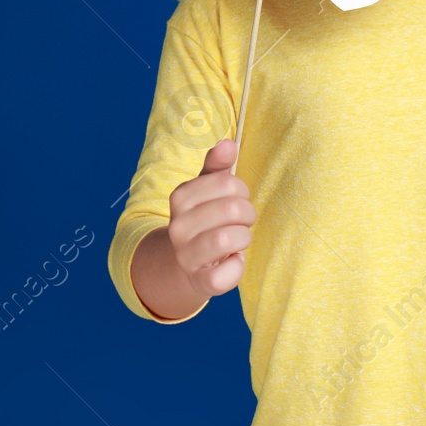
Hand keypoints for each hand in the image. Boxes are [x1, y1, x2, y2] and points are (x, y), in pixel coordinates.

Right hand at [166, 138, 256, 298]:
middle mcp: (178, 226)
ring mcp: (186, 255)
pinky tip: (234, 261)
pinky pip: (225, 275)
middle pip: (232, 209)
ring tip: (240, 238)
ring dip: (244, 237)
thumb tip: (228, 144)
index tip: (237, 199)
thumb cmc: (207, 218)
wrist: (190, 263)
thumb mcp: (208, 189)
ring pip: (227, 240)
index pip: (227, 182)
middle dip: (248, 213)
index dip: (241, 190)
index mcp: (180, 197)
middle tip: (244, 219)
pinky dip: (237, 268)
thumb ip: (218, 165)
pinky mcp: (199, 281)